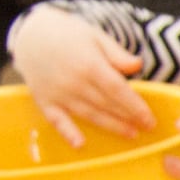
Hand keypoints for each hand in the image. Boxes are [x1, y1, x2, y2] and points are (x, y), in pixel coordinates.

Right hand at [10, 5, 154, 146]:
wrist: (30, 33)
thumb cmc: (68, 34)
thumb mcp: (95, 37)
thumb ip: (117, 54)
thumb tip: (138, 65)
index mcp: (89, 64)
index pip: (118, 90)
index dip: (135, 106)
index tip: (150, 118)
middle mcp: (74, 81)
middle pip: (107, 104)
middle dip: (128, 117)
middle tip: (147, 128)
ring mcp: (58, 93)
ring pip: (89, 114)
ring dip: (111, 126)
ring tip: (130, 134)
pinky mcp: (44, 100)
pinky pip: (56, 120)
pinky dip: (67, 132)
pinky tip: (80, 145)